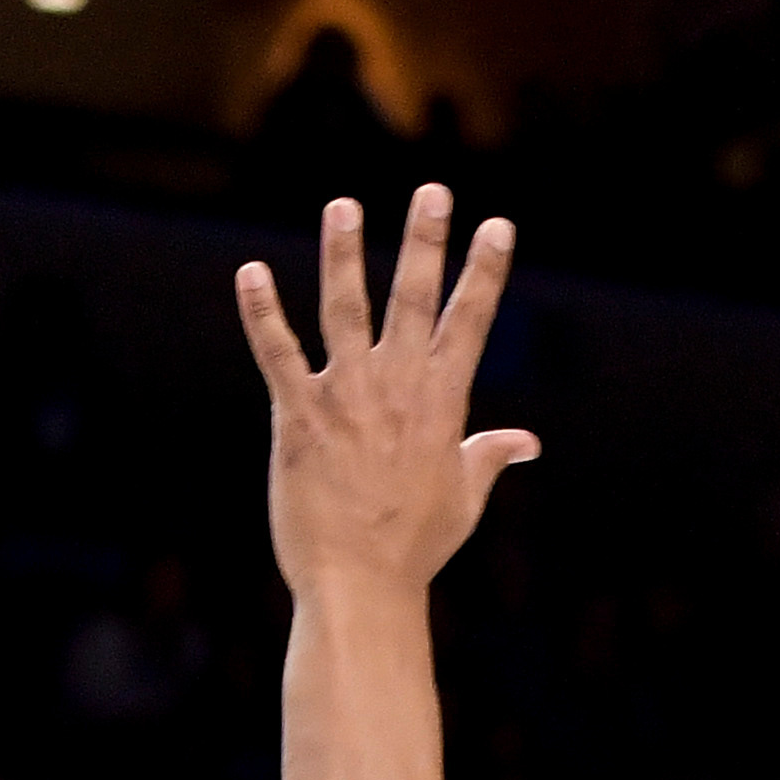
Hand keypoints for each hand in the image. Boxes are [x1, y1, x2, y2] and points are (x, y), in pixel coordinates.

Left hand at [239, 188, 539, 599]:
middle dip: (425, 242)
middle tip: (432, 191)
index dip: (485, 272)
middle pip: (414, 300)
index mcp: (442, 404)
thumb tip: (529, 443)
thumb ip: (491, 457)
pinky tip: (250, 273)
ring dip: (344, 253)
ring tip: (343, 206)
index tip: (497, 227)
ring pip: (345, 309)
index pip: (470, 324)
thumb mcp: (464, 498)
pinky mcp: (297, 417)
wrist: (361, 587)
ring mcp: (346, 399)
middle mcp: (397, 389)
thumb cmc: (414, 548)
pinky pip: (277, 354)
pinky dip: (262, 313)